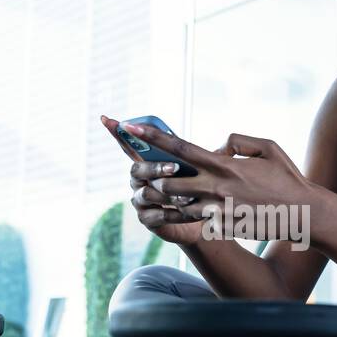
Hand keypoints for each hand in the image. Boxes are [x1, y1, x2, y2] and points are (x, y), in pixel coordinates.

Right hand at [100, 115, 202, 245]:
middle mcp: (139, 179)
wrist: (202, 219)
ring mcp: (140, 199)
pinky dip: (174, 213)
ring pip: (146, 193)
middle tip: (175, 168)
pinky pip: (156, 214)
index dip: (117, 132)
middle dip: (155, 167)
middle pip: (137, 169)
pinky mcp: (146, 218)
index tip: (106, 118)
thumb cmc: (201, 187)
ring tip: (190, 197)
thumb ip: (208, 154)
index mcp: (148, 161)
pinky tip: (190, 213)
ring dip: (168, 194)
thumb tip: (231, 140)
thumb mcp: (206, 168)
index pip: (129, 144)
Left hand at [119, 120, 316, 244]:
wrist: (304, 213)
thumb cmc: (287, 178)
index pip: (180, 149)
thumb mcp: (268, 147)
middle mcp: (217, 187)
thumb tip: (216, 146)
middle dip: (156, 178)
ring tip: (162, 193)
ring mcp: (218, 210)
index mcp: (225, 164)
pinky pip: (194, 222)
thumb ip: (237, 141)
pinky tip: (179, 213)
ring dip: (167, 199)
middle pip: (169, 182)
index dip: (153, 137)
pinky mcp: (222, 228)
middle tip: (149, 173)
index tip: (131, 127)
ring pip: (177, 205)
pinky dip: (183, 216)